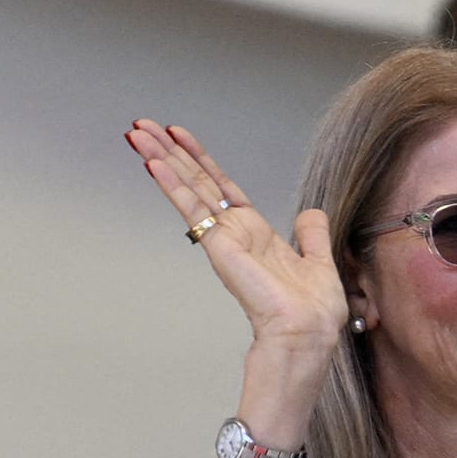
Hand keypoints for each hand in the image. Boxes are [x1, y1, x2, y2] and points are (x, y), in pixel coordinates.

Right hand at [125, 119, 348, 352]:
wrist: (308, 331)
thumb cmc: (312, 309)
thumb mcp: (317, 260)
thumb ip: (312, 235)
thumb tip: (310, 213)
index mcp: (255, 233)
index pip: (222, 187)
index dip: (202, 161)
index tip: (181, 137)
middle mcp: (234, 232)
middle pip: (197, 181)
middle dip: (172, 152)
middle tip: (143, 126)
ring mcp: (223, 238)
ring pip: (188, 188)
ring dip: (162, 158)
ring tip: (138, 132)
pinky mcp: (218, 245)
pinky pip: (192, 208)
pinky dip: (172, 184)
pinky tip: (153, 163)